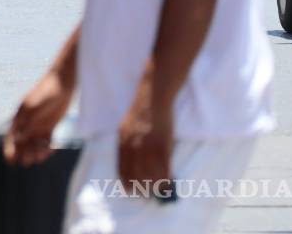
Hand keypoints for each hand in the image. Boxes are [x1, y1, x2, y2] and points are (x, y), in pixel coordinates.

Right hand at [4, 69, 73, 165]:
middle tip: (30, 159)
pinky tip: (53, 149)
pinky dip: (48, 148)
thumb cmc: (45, 91)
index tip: (11, 160)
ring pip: (34, 146)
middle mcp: (27, 124)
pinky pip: (47, 142)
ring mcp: (39, 126)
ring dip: (37, 153)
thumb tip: (18, 138)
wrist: (62, 83)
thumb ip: (26, 122)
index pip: (11, 138)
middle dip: (24, 154)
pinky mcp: (50, 127)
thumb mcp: (33, 106)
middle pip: (22, 145)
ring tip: (43, 153)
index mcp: (19, 119)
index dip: (9, 150)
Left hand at [118, 76, 173, 193]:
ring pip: (151, 173)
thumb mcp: (126, 127)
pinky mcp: (162, 143)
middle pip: (136, 175)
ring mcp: (148, 145)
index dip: (126, 182)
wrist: (153, 97)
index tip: (130, 191)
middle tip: (148, 194)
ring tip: (160, 190)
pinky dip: (166, 176)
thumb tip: (131, 161)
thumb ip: (127, 143)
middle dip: (142, 188)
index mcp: (122, 141)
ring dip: (156, 185)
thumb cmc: (141, 111)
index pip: (122, 169)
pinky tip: (169, 180)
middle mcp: (133, 145)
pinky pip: (164, 166)